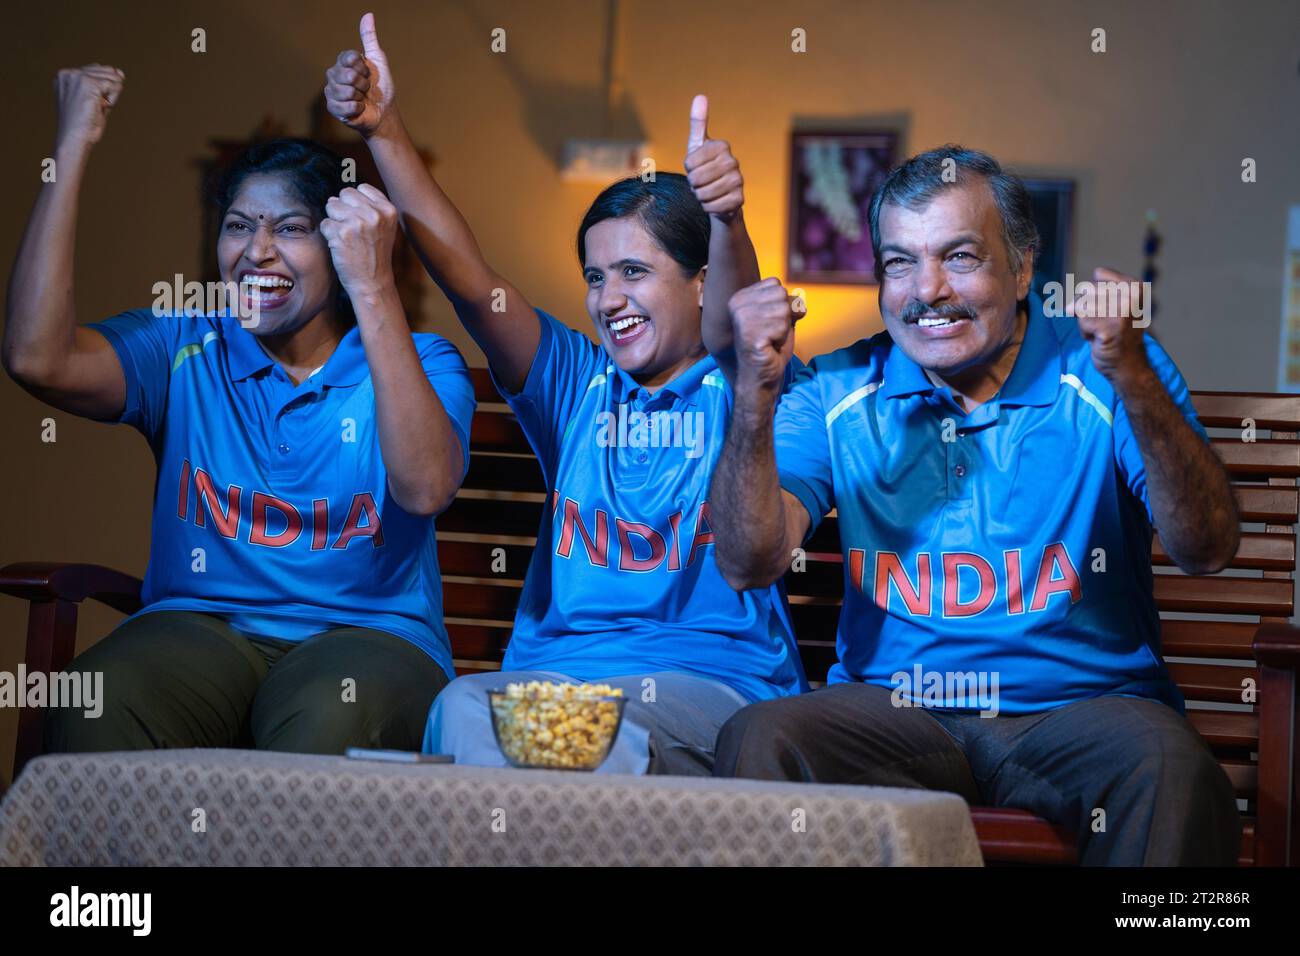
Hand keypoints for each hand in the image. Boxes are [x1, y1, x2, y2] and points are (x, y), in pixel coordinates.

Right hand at [55, 64, 124, 149]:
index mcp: (65, 76)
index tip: (89, 104)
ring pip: (114, 78)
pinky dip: (113, 100)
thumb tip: (119, 72)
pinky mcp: (88, 83)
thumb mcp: (91, 100)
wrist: (75, 139)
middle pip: (108, 71)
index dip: (102, 90)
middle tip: (93, 108)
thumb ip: (102, 85)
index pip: (97, 70)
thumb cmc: (84, 125)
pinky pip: (116, 85)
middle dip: (108, 92)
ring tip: (94, 108)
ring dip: (110, 97)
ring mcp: (78, 76)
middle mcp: (69, 73)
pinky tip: (99, 108)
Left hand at [320, 184, 398, 297]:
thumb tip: (336, 196)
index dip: (356, 203)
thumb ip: (370, 207)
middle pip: (345, 194)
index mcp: (388, 210)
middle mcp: (374, 214)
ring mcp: (358, 222)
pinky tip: (341, 246)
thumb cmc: (376, 255)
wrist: (373, 282)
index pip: (361, 188)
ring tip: (347, 237)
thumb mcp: (384, 227)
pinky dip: (329, 235)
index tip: (360, 219)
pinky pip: (325, 223)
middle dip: (343, 209)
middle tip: (351, 229)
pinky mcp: (342, 233)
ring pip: (332, 206)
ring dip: (334, 221)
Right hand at [324, 12, 395, 136]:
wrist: (383, 113)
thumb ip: (370, 39)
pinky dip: (358, 109)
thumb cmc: (381, 88)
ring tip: (362, 99)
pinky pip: (347, 106)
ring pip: (347, 91)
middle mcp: (333, 75)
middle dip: (363, 84)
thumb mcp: (378, 60)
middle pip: (348, 75)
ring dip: (361, 97)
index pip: (349, 58)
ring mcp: (331, 92)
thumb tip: (368, 15)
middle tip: (366, 89)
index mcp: (342, 63)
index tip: (368, 73)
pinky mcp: (333, 108)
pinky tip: (359, 109)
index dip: (363, 68)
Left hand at [684, 94, 742, 221]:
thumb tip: (700, 96)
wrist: (720, 197)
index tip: (696, 168)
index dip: (688, 170)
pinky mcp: (739, 199)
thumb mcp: (698, 145)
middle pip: (696, 179)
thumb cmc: (705, 168)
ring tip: (706, 192)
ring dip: (700, 196)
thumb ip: (698, 122)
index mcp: (722, 146)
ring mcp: (739, 181)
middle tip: (700, 183)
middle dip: (693, 185)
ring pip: (704, 193)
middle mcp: (733, 161)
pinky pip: (713, 206)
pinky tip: (714, 203)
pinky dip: (708, 207)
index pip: (689, 163)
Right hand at [730, 278, 798, 395]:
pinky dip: (782, 338)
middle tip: (772, 333)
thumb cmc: (771, 347)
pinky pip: (783, 326)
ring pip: (784, 309)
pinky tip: (770, 347)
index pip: (775, 284)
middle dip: (784, 316)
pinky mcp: (751, 334)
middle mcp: (737, 305)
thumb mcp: (781, 318)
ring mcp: (742, 319)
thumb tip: (799, 300)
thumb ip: (789, 303)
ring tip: (770, 340)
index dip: (781, 304)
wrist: (760, 376)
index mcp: (740, 297)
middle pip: (781, 294)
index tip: (770, 322)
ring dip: (783, 328)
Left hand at [1065, 267, 1150, 382]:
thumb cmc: (1116, 333)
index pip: (1099, 274)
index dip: (1095, 292)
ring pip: (1082, 305)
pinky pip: (1081, 321)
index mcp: (1135, 286)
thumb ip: (1092, 293)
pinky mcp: (1108, 328)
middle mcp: (1132, 295)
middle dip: (1088, 308)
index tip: (1108, 308)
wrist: (1127, 364)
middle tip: (1105, 322)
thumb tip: (1069, 306)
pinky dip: (1085, 331)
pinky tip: (1100, 338)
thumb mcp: (1111, 304)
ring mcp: (1122, 312)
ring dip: (1086, 321)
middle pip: (1087, 289)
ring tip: (1102, 330)